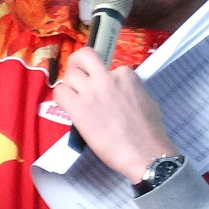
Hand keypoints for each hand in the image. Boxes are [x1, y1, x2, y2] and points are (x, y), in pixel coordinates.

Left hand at [54, 47, 177, 182]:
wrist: (144, 152)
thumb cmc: (149, 131)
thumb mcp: (146, 99)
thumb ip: (130, 89)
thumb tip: (120, 92)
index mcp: (126, 75)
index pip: (106, 66)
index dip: (101, 77)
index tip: (101, 89)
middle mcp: (108, 78)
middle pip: (84, 57)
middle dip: (77, 63)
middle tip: (76, 76)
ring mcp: (92, 91)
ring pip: (69, 74)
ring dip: (69, 84)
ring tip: (73, 97)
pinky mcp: (79, 108)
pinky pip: (59, 93)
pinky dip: (60, 98)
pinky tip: (67, 107)